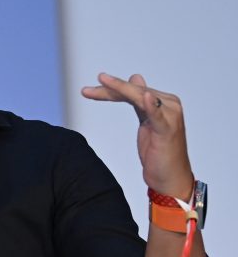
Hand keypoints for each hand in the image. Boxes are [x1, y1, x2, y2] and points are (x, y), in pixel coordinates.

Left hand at [81, 73, 192, 197]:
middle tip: (86, 90)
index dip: (110, 88)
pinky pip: (158, 116)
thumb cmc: (159, 151)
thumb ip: (139, 102)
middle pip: (134, 92)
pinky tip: (145, 96)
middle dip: (108, 89)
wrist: (170, 177)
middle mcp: (168, 104)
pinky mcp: (168, 130)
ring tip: (103, 81)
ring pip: (140, 97)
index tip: (88, 90)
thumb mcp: (146, 122)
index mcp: (162, 102)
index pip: (132, 90)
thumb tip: (135, 78)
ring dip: (120, 89)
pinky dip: (151, 105)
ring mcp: (170, 116)